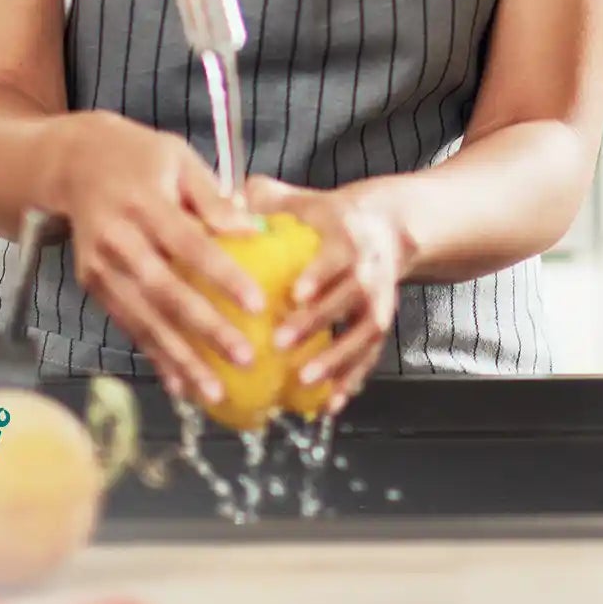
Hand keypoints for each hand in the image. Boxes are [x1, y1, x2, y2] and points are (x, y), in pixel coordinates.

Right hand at [51, 112, 265, 408]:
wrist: (74, 164)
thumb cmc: (139, 157)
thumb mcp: (179, 158)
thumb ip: (213, 197)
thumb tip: (253, 231)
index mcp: (144, 204)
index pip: (189, 245)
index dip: (222, 276)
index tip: (256, 303)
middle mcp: (117, 240)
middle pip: (164, 291)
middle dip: (204, 329)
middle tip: (244, 357)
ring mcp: (100, 268)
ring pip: (143, 320)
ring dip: (180, 358)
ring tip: (214, 390)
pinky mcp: (93, 286)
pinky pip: (128, 326)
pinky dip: (155, 357)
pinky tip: (181, 385)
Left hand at [243, 177, 408, 412]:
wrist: (387, 228)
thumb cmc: (329, 217)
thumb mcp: (301, 199)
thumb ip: (261, 200)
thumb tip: (215, 201)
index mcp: (346, 238)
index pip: (335, 256)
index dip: (318, 275)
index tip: (295, 293)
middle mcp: (368, 270)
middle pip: (348, 298)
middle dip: (317, 323)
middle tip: (281, 343)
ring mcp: (378, 301)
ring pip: (363, 334)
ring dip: (337, 360)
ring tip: (304, 381)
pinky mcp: (380, 326)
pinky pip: (370, 357)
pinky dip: (352, 381)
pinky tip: (329, 404)